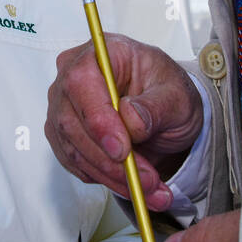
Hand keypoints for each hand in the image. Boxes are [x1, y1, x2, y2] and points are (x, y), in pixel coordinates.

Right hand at [45, 33, 202, 210]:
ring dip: (112, 176)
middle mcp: (73, 76)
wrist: (165, 112)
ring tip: (150, 190)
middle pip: (72, 122)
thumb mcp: (178, 95)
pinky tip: (134, 186)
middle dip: (110, 160)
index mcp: (102, 52)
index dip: (98, 119)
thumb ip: (156, 106)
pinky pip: (76, 164)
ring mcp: (63, 106)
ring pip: (74, 149)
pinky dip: (105, 181)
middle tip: (147, 180)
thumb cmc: (168, 91)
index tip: (123, 150)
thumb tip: (132, 120)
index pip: (82, 82)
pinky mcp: (64, 135)